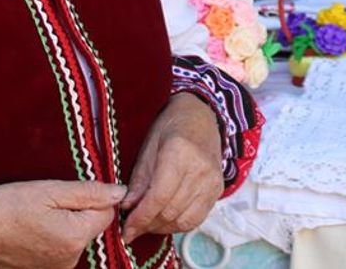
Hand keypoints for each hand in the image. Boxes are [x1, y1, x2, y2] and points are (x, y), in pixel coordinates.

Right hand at [0, 179, 124, 268]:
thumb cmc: (6, 208)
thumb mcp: (49, 190)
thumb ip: (89, 192)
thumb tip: (120, 192)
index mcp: (75, 237)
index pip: (107, 212)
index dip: (92, 197)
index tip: (67, 193)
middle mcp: (71, 259)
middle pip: (92, 226)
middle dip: (78, 211)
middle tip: (48, 203)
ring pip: (77, 237)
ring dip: (65, 224)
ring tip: (37, 216)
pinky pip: (62, 248)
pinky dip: (53, 237)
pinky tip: (32, 230)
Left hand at [120, 93, 223, 241]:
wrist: (202, 115)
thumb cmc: (171, 125)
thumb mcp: (148, 145)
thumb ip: (139, 178)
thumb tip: (127, 207)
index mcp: (179, 152)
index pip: (159, 196)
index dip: (141, 217)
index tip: (126, 229)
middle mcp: (200, 169)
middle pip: (171, 211)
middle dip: (148, 224)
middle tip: (132, 227)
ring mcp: (212, 181)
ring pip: (184, 219)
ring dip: (162, 228)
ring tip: (147, 224)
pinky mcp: (218, 190)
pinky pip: (197, 218)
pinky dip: (178, 225)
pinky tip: (165, 220)